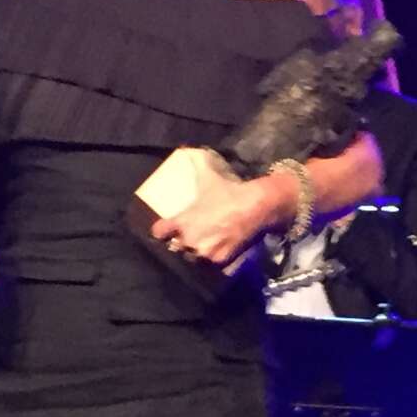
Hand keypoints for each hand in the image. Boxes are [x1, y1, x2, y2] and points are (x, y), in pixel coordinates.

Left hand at [151, 174, 284, 266]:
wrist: (256, 206)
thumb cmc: (229, 191)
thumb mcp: (209, 177)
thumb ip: (195, 165)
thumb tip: (186, 150)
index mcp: (182, 222)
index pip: (160, 232)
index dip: (163, 230)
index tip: (167, 229)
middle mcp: (189, 240)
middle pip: (176, 248)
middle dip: (183, 243)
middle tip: (194, 236)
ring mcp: (204, 254)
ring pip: (193, 259)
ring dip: (198, 254)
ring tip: (207, 246)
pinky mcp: (220, 263)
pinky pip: (211, 267)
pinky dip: (215, 262)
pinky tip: (220, 253)